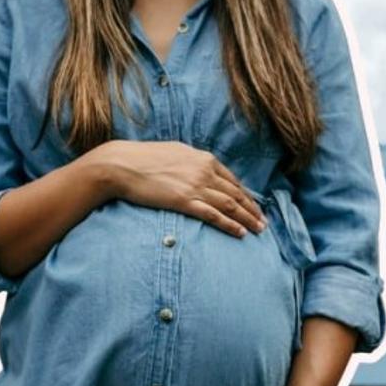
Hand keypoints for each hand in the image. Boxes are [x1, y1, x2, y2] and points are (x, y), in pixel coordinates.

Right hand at [95, 139, 265, 238]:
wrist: (122, 164)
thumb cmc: (145, 158)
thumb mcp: (176, 152)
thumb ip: (193, 161)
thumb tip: (203, 167)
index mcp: (204, 159)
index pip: (233, 181)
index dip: (246, 196)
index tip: (255, 207)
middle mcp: (204, 171)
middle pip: (236, 194)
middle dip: (252, 210)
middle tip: (264, 223)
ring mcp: (195, 186)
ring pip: (229, 205)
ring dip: (247, 219)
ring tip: (258, 230)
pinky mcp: (184, 201)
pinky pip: (213, 215)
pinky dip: (229, 224)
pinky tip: (240, 233)